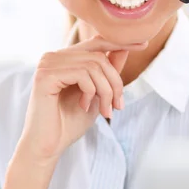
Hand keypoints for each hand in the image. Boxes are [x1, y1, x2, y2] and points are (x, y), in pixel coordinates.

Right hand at [16, 34, 147, 168]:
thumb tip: (125, 48)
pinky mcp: (45, 75)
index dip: (120, 42)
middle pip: (99, 55)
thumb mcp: (97, 94)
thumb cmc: (69, 122)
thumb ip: (108, 71)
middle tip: (117, 106)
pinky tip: (83, 106)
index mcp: (65, 58)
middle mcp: (54, 56)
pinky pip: (82, 73)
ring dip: (106, 91)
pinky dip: (91, 92)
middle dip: (115, 82)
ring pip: (94, 65)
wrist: (48, 146)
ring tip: (104, 110)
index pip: (96, 42)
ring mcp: (47, 64)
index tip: (144, 44)